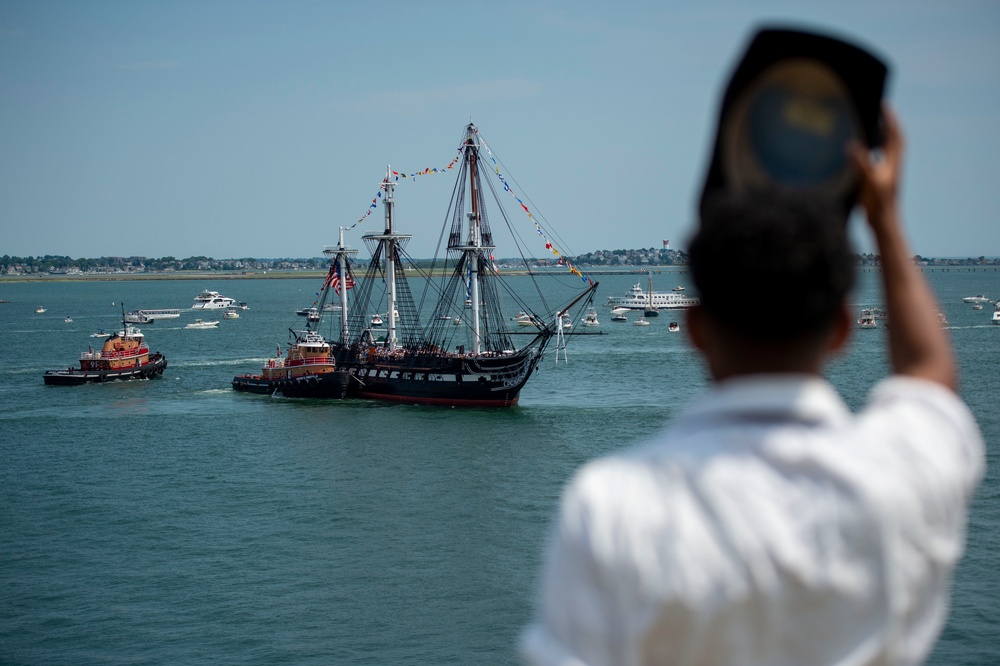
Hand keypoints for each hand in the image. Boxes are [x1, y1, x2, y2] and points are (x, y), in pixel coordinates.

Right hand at [849, 105, 904, 227]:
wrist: (884, 222)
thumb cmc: (879, 203)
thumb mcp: (869, 181)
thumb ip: (861, 162)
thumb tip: (851, 145)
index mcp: (893, 162)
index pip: (895, 135)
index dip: (891, 119)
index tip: (884, 106)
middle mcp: (892, 165)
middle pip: (893, 139)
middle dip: (887, 124)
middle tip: (878, 112)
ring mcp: (887, 173)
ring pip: (886, 149)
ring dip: (881, 137)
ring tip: (871, 127)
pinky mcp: (880, 180)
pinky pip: (878, 160)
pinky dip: (873, 151)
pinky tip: (864, 153)